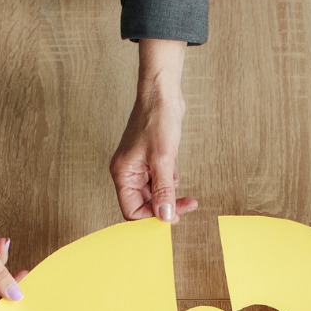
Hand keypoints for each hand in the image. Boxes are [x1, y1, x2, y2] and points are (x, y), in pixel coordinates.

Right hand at [110, 40, 197, 224]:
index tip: (172, 216)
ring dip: (170, 195)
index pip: (132, 210)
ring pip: (154, 193)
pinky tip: (177, 174)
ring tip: (186, 193)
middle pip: (144, 204)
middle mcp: (129, 172)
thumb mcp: (163, 159)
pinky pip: (161, 180)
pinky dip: (171, 182)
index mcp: (123, 174)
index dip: (151, 217)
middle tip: (186, 206)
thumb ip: (164, 190)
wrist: (163, 92)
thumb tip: (165, 216)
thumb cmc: (157, 119)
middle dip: (165, 207)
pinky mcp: (152, 159)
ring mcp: (140, 166)